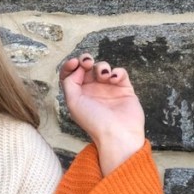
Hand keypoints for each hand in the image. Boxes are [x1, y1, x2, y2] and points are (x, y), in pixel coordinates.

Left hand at [60, 53, 146, 174]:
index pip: (70, 75)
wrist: (117, 133)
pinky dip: (117, 72)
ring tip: (103, 76)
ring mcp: (108, 89)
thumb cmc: (93, 121)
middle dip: (86, 60)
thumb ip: (70, 82)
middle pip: (86, 68)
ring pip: (103, 68)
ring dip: (102, 67)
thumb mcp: (73, 102)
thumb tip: (77, 68)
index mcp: (78, 94)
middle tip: (87, 62)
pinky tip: (114, 79)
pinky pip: (120, 73)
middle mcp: (92, 91)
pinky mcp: (124, 88)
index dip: (70, 65)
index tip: (74, 62)